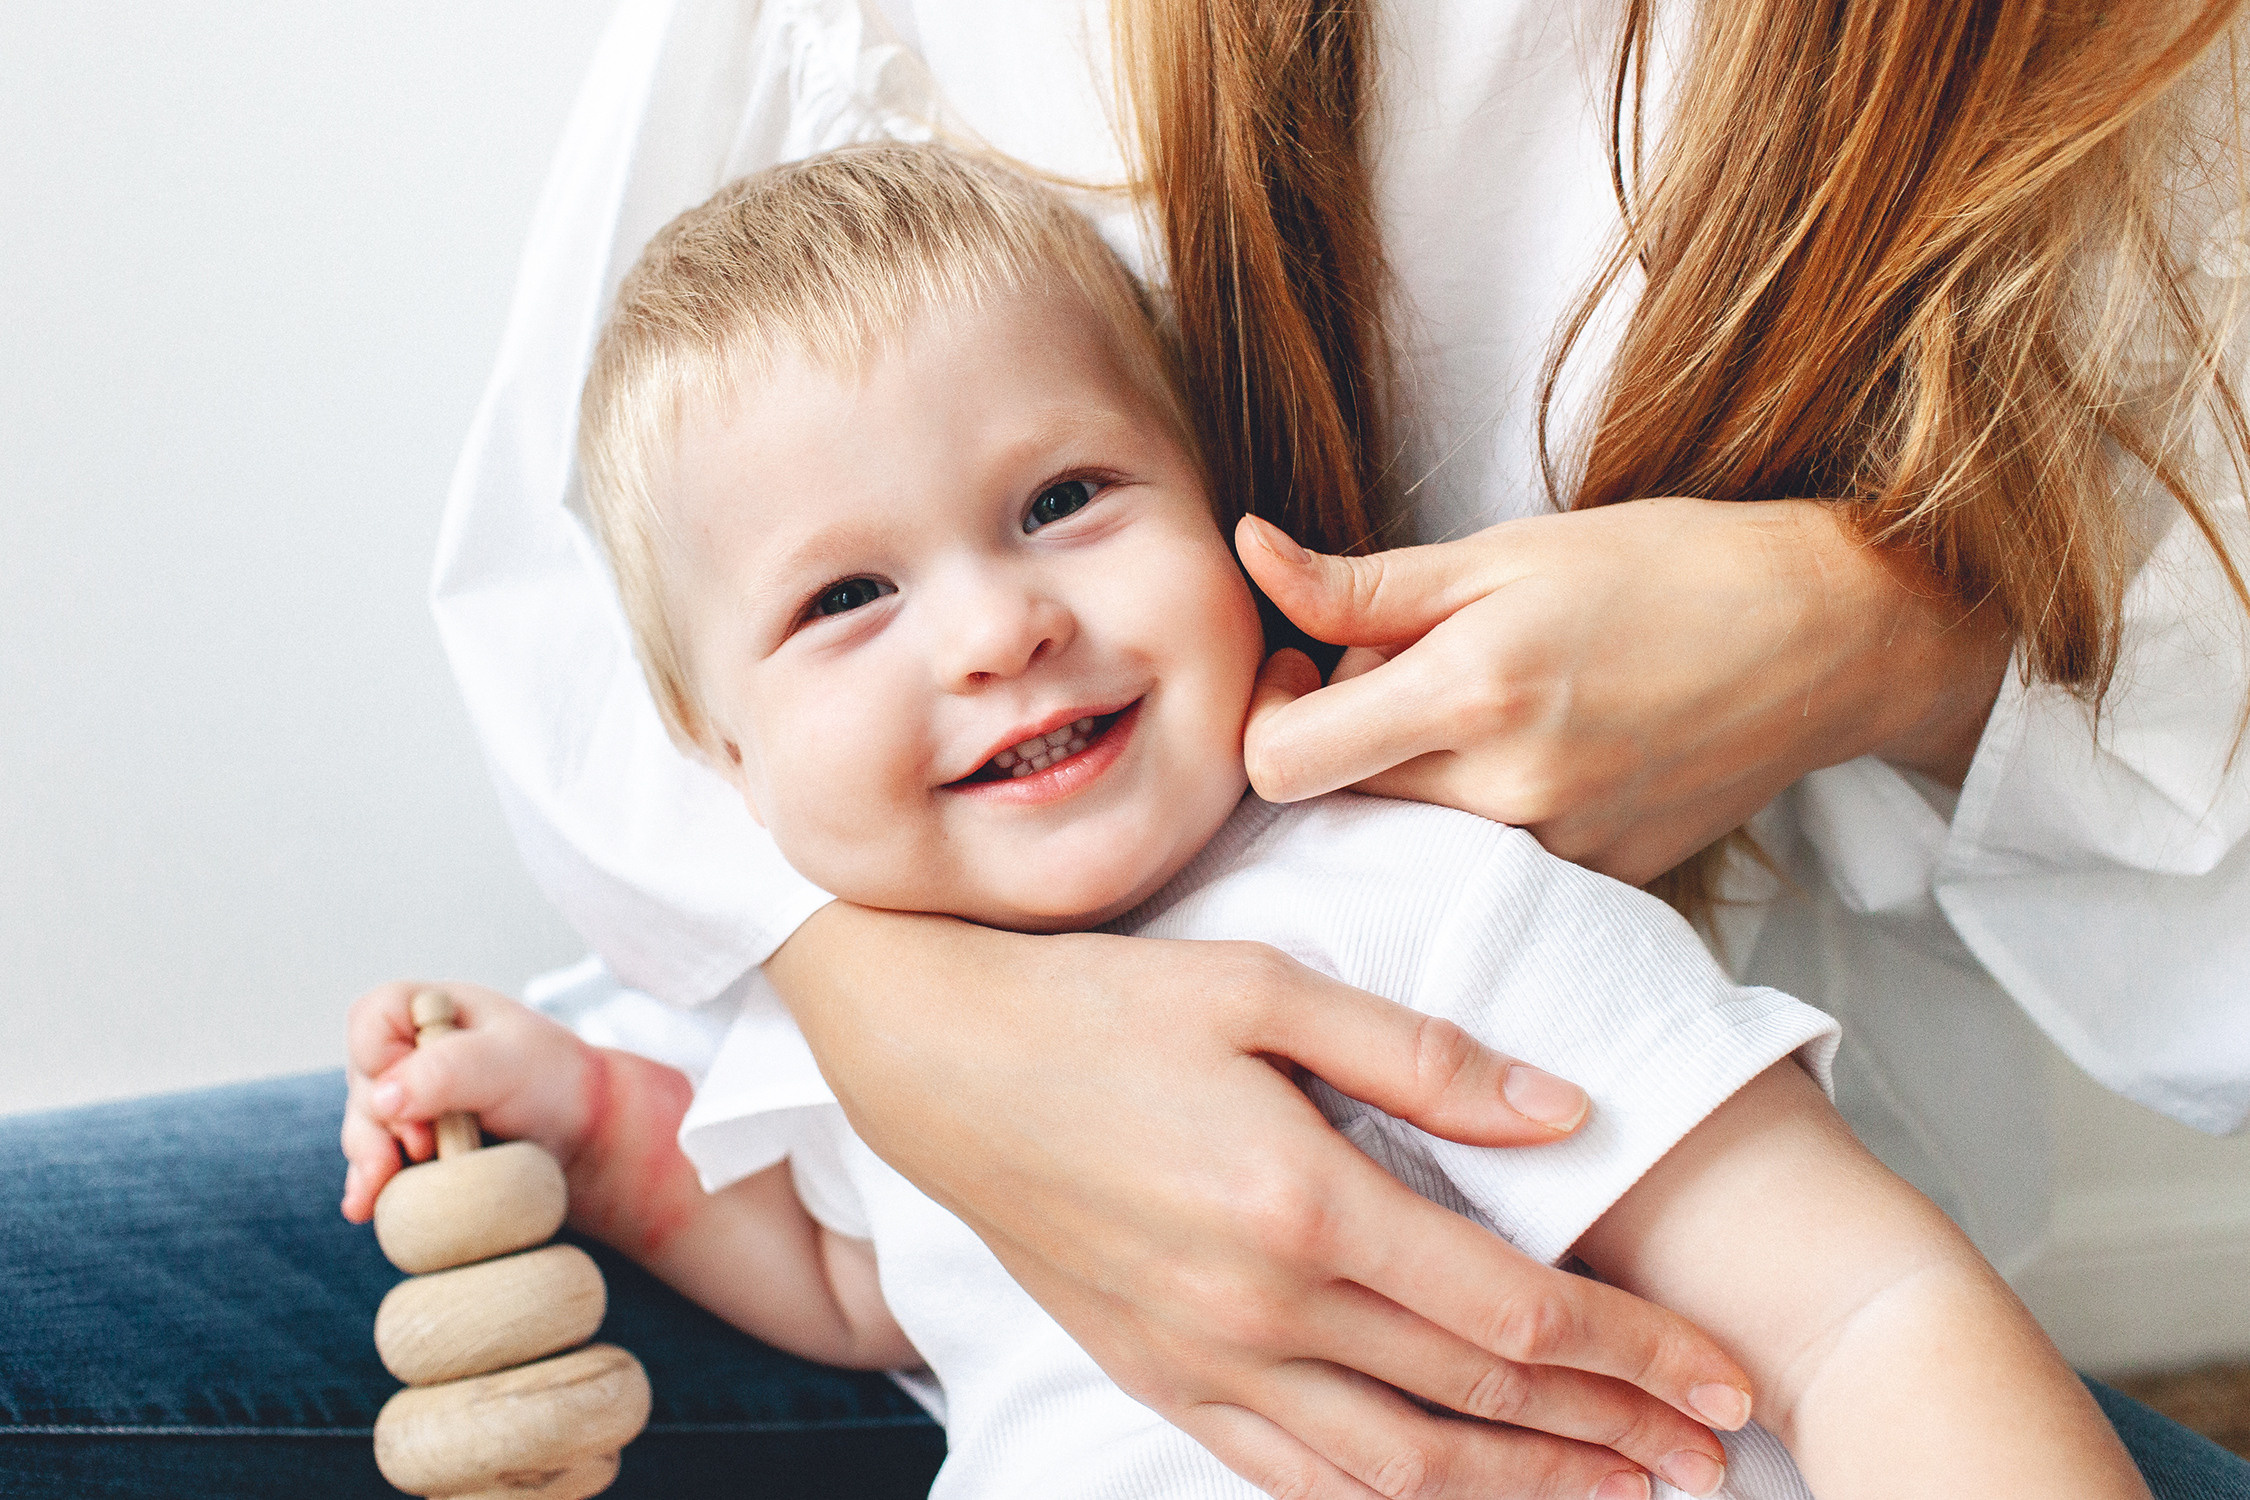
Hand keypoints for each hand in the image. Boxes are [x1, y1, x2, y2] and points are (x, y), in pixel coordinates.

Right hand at [339, 980, 699, 1259]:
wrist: (584, 1133)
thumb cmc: (553, 1080)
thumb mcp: (508, 1063)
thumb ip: (448, 1070)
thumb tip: (383, 1098)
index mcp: (431, 1010)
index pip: (371, 1020)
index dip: (381, 1058)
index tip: (419, 1097)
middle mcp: (409, 1051)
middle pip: (362, 1082)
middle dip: (379, 1122)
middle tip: (425, 1149)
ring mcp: (406, 1099)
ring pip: (363, 1128)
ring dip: (371, 1160)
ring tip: (385, 1187)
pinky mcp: (411, 1143)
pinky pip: (375, 1163)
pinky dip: (371, 1184)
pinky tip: (364, 1207)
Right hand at [769, 905, 1754, 1499]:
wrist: (934, 1061)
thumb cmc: (1098, 1005)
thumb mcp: (1262, 987)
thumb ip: (1420, 1056)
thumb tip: (1564, 1115)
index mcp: (1301, 1203)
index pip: (1511, 1309)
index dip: (1632, 1351)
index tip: (1721, 1376)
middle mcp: (1258, 1309)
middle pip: (1475, 1401)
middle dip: (1608, 1433)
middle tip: (1712, 1457)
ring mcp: (1202, 1363)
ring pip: (1393, 1468)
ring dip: (1518, 1491)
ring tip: (1616, 1498)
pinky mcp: (1156, 1379)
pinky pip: (1291, 1476)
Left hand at [1236, 502, 2011, 883]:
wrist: (1825, 638)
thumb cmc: (1663, 570)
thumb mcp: (1501, 553)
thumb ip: (1359, 583)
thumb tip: (1249, 555)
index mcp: (1473, 692)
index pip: (1282, 763)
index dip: (1272, 714)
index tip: (1312, 668)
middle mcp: (1509, 793)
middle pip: (1339, 803)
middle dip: (1348, 738)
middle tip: (1409, 670)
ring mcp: (1557, 854)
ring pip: (1409, 836)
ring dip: (1413, 778)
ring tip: (1484, 708)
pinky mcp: (1597, 886)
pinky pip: (1485, 862)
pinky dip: (1481, 812)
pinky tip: (1541, 750)